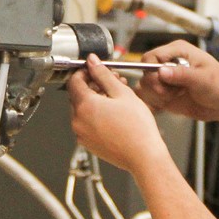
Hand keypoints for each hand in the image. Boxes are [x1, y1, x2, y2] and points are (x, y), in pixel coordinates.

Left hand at [67, 55, 170, 174]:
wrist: (144, 157)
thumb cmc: (137, 128)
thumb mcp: (122, 93)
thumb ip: (103, 74)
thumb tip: (92, 61)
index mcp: (84, 105)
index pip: (74, 81)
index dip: (85, 71)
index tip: (95, 69)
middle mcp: (78, 121)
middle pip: (78, 95)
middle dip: (94, 85)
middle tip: (112, 82)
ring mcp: (81, 134)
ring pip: (83, 109)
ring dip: (96, 100)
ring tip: (117, 98)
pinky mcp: (88, 143)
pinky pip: (87, 123)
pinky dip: (96, 115)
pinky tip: (114, 113)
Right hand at [133, 41, 218, 122]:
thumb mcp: (203, 78)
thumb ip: (182, 75)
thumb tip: (160, 71)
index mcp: (177, 51)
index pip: (150, 57)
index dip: (152, 71)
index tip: (164, 83)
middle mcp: (168, 63)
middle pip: (144, 72)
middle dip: (156, 86)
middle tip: (173, 93)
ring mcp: (165, 79)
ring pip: (144, 86)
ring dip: (156, 95)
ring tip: (175, 96)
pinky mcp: (164, 93)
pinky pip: (149, 97)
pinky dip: (155, 102)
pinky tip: (171, 103)